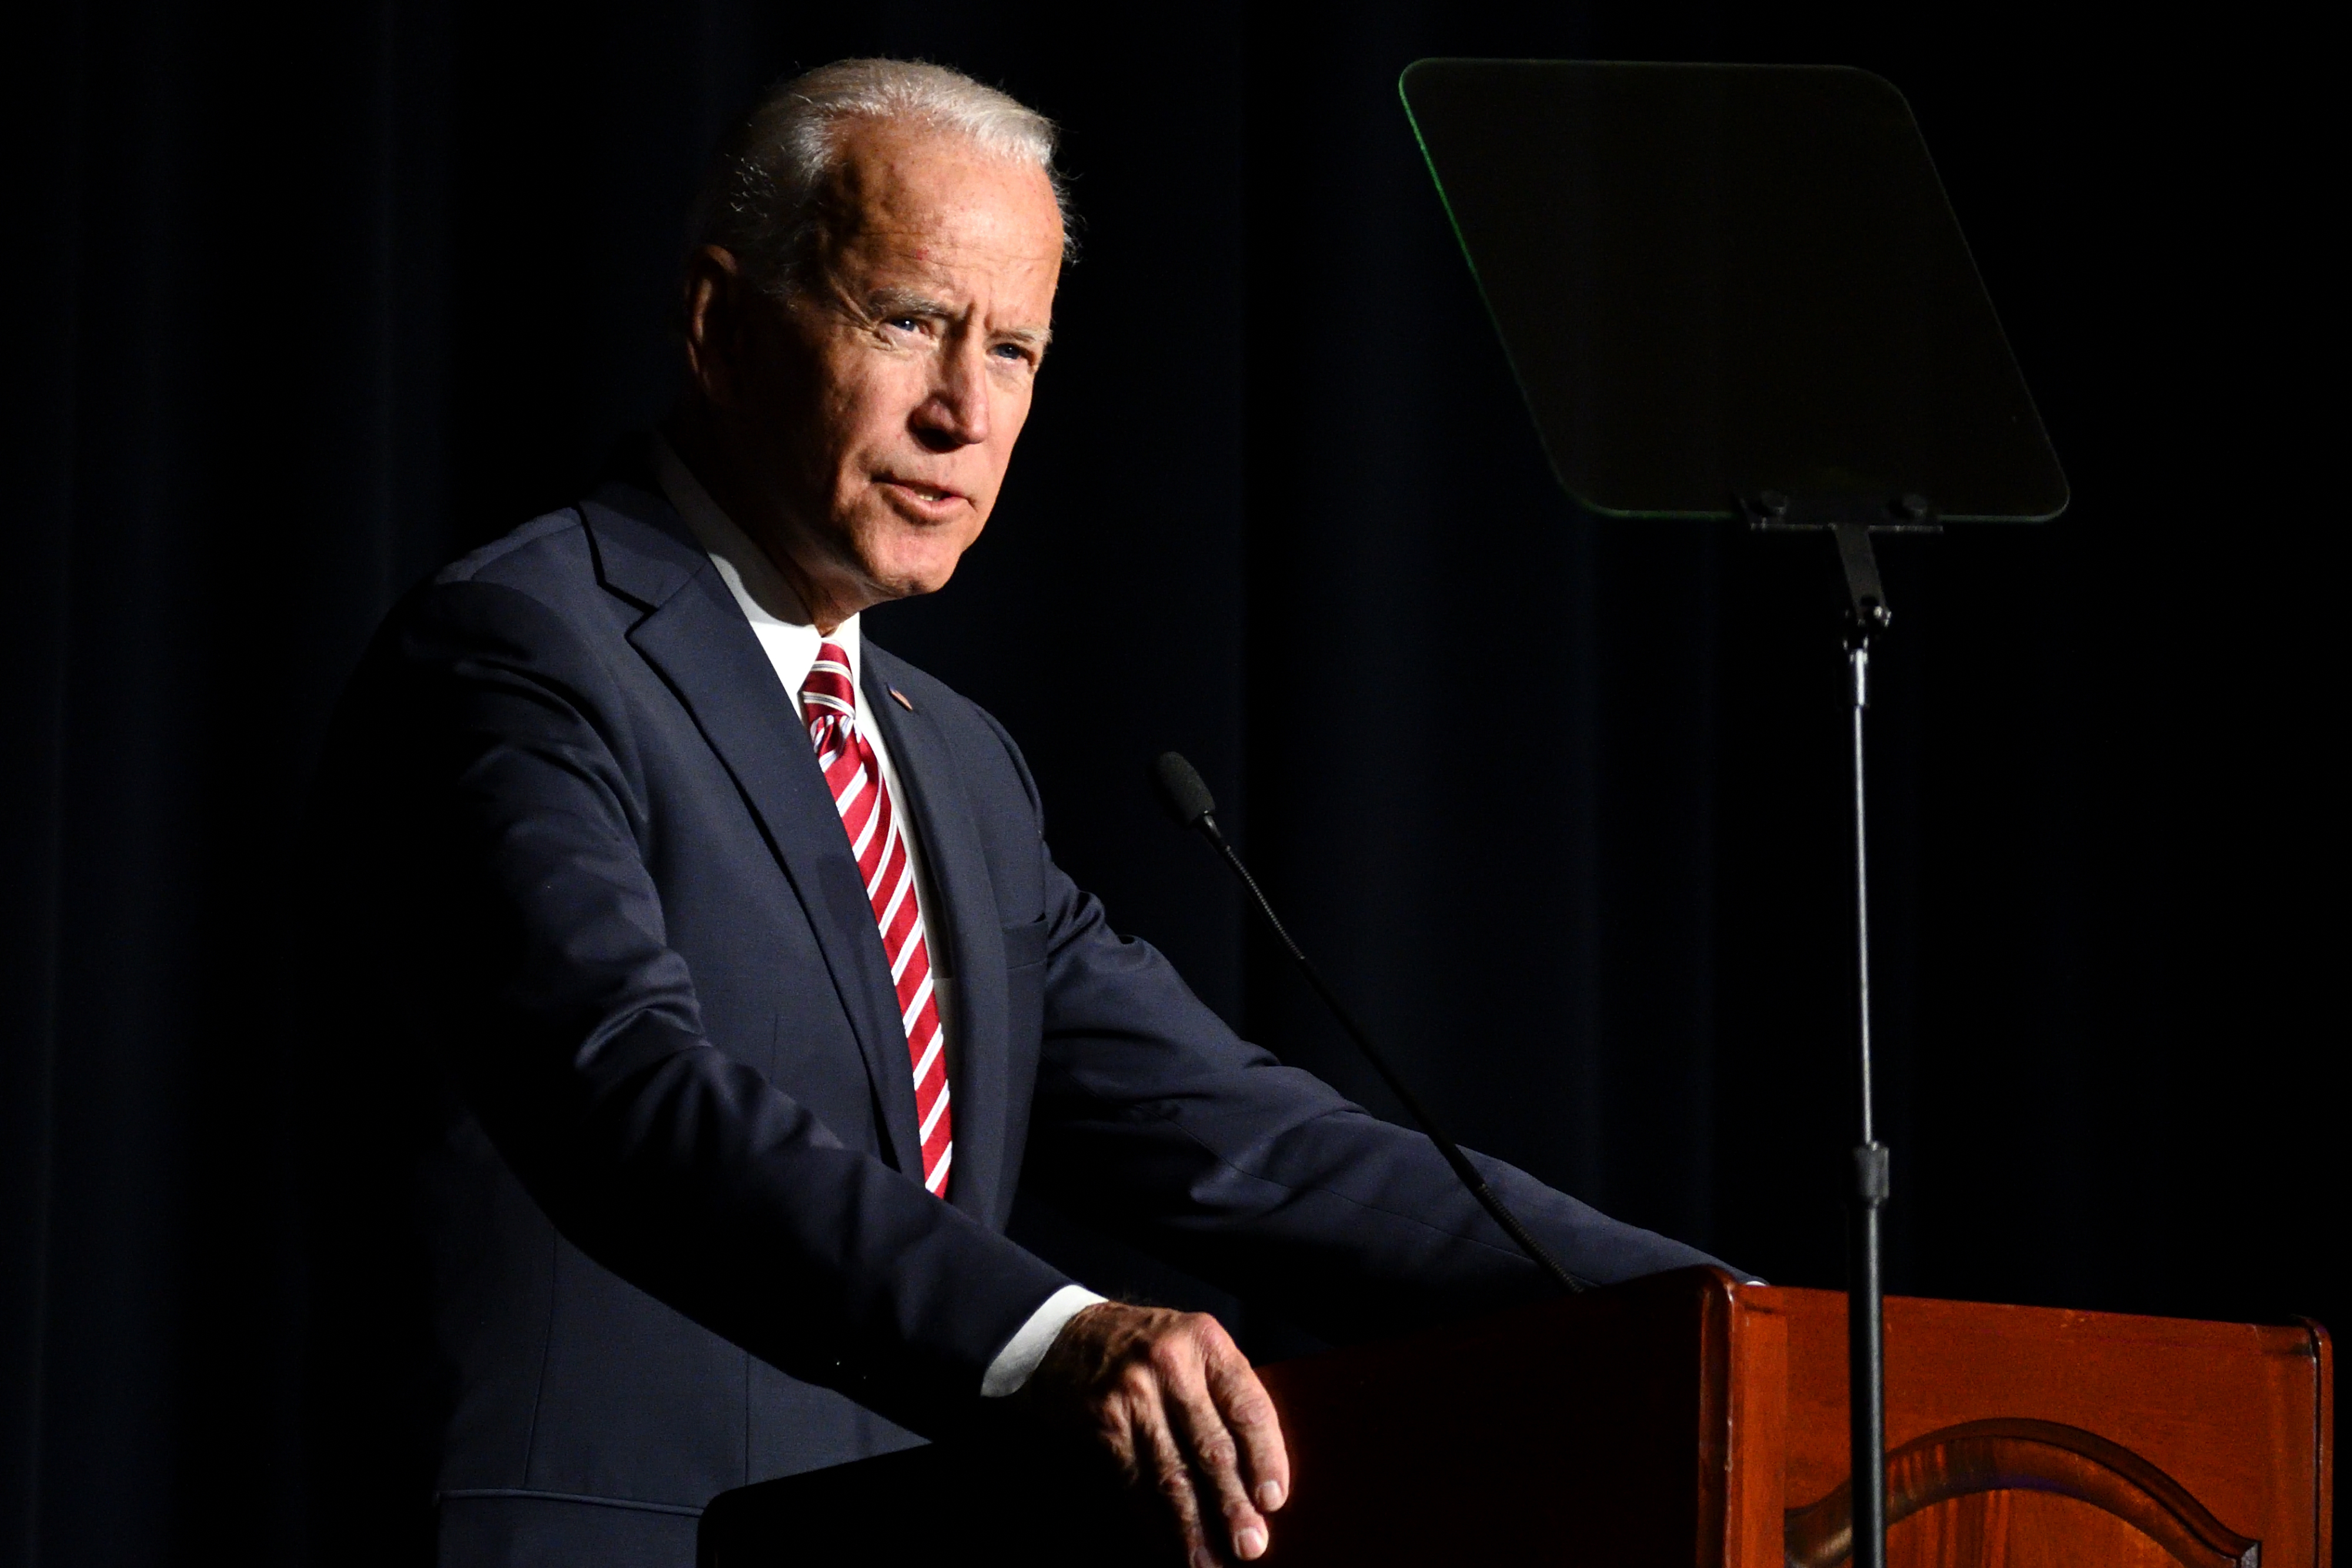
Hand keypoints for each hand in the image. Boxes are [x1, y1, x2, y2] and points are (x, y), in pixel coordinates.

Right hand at [1021, 1302, 1289, 1565]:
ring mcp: (1132, 1394)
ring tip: (1210, 1562)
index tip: (1273, 1500)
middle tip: (1250, 1545)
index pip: (1247, 1407)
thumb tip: (1259, 1477)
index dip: (1266, 1457)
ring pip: (1171, 1474)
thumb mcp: (1195, 1350)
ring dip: (1193, 1527)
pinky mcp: (1103, 1423)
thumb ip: (1226, 1396)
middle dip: (1232, 1504)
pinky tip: (1169, 1547)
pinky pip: (1134, 1483)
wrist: (1070, 1337)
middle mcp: (1170, 1364)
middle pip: (1211, 1447)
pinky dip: (1153, 1522)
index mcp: (1206, 1342)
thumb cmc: (1150, 1350)